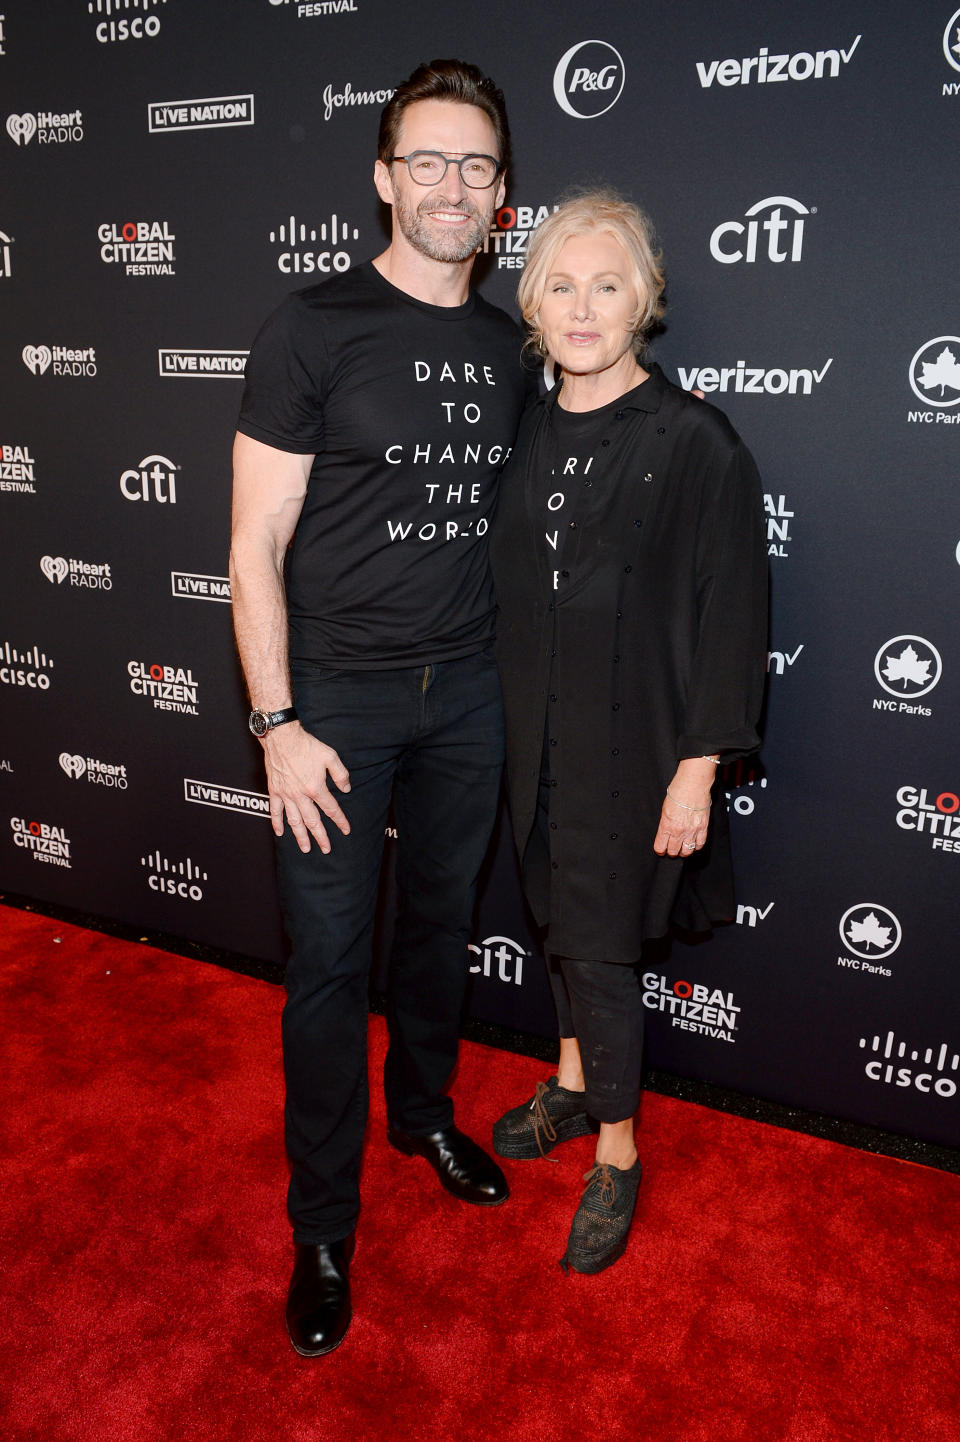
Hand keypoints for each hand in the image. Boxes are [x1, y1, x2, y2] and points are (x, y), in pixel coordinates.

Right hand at [260, 722, 350, 853]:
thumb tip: (346, 789)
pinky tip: (280, 833)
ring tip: (305, 848)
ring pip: (294, 820)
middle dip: (320, 836)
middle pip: (312, 820)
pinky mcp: (274, 790)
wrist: (282, 737)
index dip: (340, 820)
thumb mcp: (330, 756)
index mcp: (315, 787)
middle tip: (326, 848)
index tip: (345, 829)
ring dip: (300, 836)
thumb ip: (340, 774)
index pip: (331, 808)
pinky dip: (277, 822)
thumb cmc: (306, 745)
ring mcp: (286, 794)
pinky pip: (275, 810)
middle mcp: (300, 794)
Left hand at [652, 762, 713, 856]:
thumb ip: (665, 823)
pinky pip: (700, 844)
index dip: (660, 850)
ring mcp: (692, 830)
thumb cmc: (677, 792)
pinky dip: (696, 846)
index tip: (661, 849)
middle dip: (671, 851)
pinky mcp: (703, 828)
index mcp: (666, 826)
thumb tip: (666, 832)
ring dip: (683, 851)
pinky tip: (693, 843)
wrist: (693, 785)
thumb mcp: (664, 809)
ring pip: (687, 851)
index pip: (660, 847)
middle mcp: (679, 831)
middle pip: (673, 851)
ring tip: (682, 848)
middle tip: (671, 848)